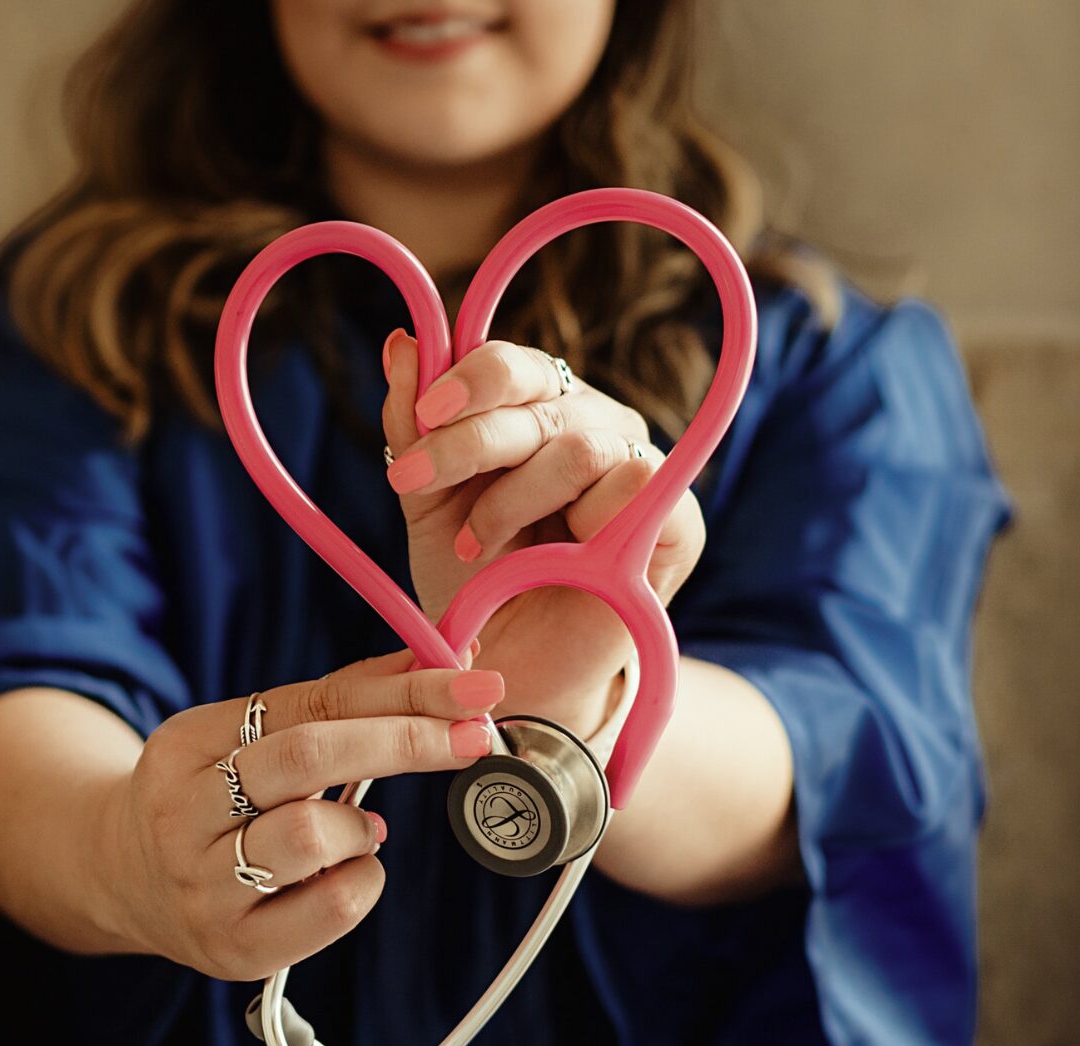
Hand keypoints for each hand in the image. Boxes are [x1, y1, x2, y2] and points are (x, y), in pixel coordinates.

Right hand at [106, 648, 501, 980]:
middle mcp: (181, 814)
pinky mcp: (233, 949)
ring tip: (359, 829)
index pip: (308, 703)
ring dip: (362, 826)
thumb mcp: (248, 738)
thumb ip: (337, 702)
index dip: (399, 692)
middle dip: (405, 740)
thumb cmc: (214, 798)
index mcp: (186, 744)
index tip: (472, 685)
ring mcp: (202, 887)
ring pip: (311, 836)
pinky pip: (329, 909)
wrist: (122, 880)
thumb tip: (441, 664)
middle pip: (307, 757)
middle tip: (475, 735)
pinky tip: (347, 872)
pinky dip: (362, 881)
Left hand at [379, 332, 706, 732]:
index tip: (421, 418)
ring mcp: (639, 467)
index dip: (468, 379)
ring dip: (513, 499)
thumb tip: (402, 342)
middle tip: (413, 482)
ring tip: (476, 546)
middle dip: (468, 441)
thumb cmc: (475, 582)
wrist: (511, 669)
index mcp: (539, 409)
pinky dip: (580, 522)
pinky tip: (550, 560)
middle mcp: (593, 424)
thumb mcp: (428, 503)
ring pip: (579, 446)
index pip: (514, 364)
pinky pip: (636, 485)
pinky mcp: (677, 520)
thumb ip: (413, 426)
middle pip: (540, 398)